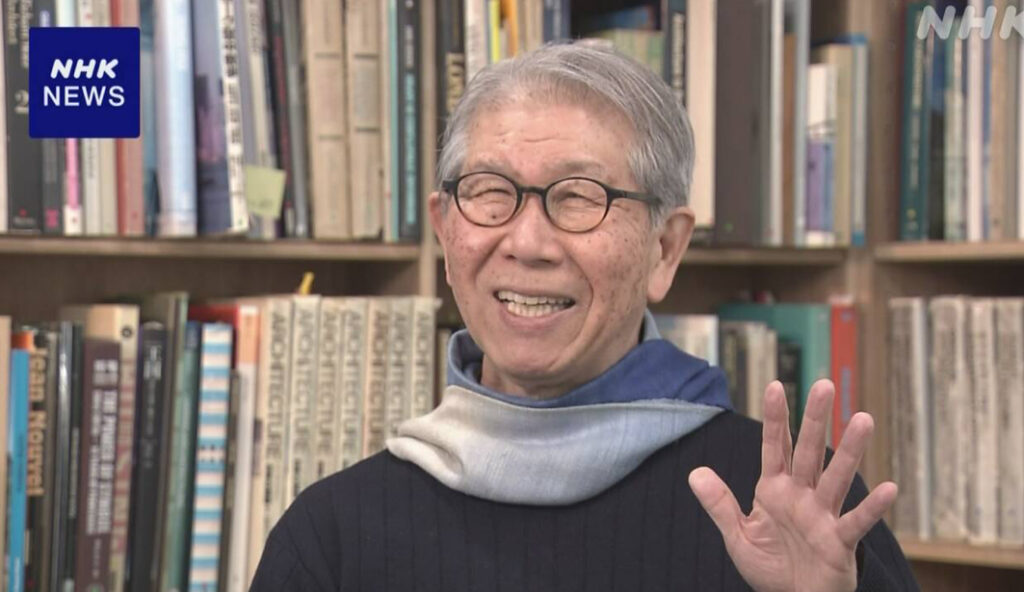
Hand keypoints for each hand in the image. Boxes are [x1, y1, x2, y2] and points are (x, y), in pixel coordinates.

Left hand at [688, 379, 897, 591]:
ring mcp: (823, 516)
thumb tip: (695, 473)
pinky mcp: (839, 543)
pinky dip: (872, 508)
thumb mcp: (738, 536)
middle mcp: (802, 496)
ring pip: (836, 478)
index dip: (775, 418)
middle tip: (823, 384)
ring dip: (849, 450)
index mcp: (775, 490)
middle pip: (808, 452)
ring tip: (863, 418)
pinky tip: (889, 488)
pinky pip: (856, 522)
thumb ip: (720, 504)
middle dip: (814, 419)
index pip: (774, 447)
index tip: (774, 385)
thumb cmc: (770, 567)